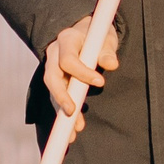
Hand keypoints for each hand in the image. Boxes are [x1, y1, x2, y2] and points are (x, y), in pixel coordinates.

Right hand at [43, 16, 120, 133]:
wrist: (84, 32)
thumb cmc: (97, 35)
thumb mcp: (105, 38)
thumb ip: (107, 51)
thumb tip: (112, 64)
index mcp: (66, 40)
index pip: (68, 59)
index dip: (82, 72)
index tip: (100, 82)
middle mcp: (54, 54)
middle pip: (51, 78)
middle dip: (62, 96)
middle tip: (72, 112)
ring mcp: (53, 68)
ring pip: (53, 91)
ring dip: (62, 111)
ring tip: (73, 130)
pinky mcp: (57, 80)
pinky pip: (58, 97)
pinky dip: (65, 113)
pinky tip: (74, 128)